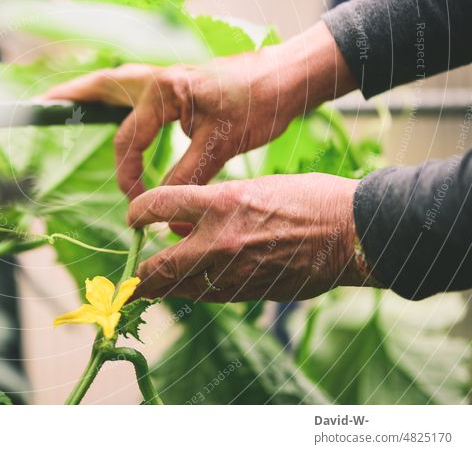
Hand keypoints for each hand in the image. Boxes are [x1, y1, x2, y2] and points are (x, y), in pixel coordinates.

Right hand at [45, 22, 356, 200]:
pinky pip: (140, 91)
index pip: (129, 140)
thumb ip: (188, 177)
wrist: (292, 76)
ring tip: (69, 101)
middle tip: (44, 103)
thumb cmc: (261, 101)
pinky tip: (123, 113)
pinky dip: (122, 99)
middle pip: (105, 85)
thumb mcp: (222, 145)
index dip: (128, 176)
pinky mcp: (184, 84)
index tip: (136, 204)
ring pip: (120, 83)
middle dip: (73, 95)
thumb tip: (165, 212)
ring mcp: (171, 78)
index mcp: (164, 89)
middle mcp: (160, 78)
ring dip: (94, 92)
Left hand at [129, 174, 366, 301]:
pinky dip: (194, 293)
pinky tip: (190, 289)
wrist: (351, 232)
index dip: (136, 213)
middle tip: (135, 272)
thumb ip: (213, 206)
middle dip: (141, 272)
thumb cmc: (306, 198)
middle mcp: (221, 239)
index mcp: (221, 202)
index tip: (133, 218)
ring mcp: (234, 271)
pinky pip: (209, 297)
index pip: (156, 206)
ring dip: (164, 288)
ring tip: (153, 285)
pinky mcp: (250, 292)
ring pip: (181, 290)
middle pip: (158, 266)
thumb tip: (182, 225)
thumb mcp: (253, 186)